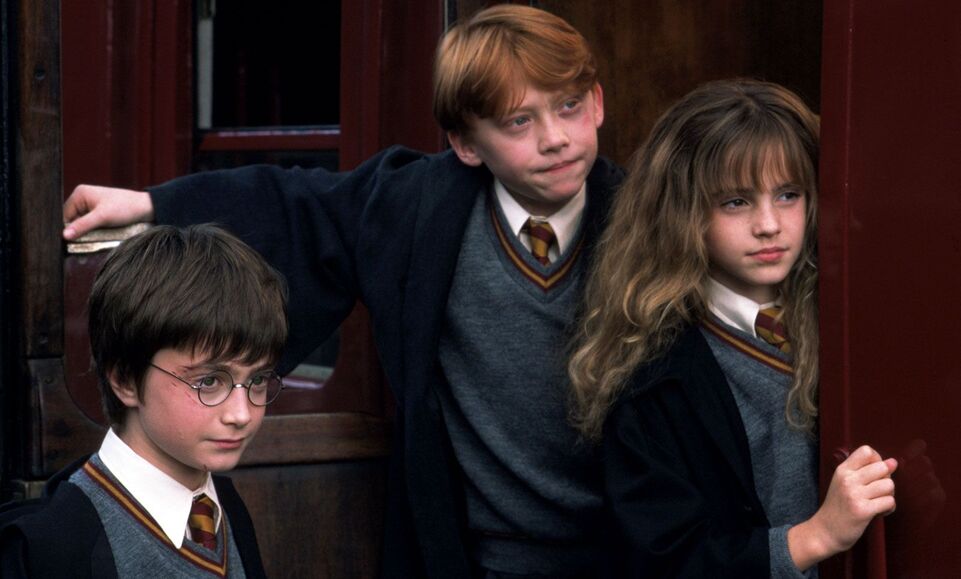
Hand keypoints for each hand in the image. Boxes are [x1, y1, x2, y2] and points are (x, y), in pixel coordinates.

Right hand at [63, 184, 154, 239]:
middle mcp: (84, 199)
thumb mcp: (103, 217)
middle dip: (77, 234)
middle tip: (78, 250)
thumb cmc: (126, 207)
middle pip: (73, 221)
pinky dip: (93, 235)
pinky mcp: (100, 215)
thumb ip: (83, 226)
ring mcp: (92, 207)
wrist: (147, 209)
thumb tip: (64, 235)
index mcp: (80, 194)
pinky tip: (95, 242)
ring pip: (82, 226)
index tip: (69, 244)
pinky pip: (91, 227)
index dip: (67, 230)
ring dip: (85, 236)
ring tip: (87, 248)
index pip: (65, 215)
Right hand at [788, 444, 896, 569]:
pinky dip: (889, 508)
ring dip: (889, 495)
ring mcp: (854, 494)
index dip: (877, 460)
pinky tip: (879, 511)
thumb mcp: (843, 483)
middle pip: (882, 467)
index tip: (874, 474)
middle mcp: (847, 479)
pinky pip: (889, 501)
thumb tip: (893, 462)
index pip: (867, 451)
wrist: (825, 531)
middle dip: (887, 479)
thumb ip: (864, 471)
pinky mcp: (863, 510)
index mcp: (842, 470)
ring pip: (889, 485)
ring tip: (879, 502)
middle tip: (878, 490)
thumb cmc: (838, 507)